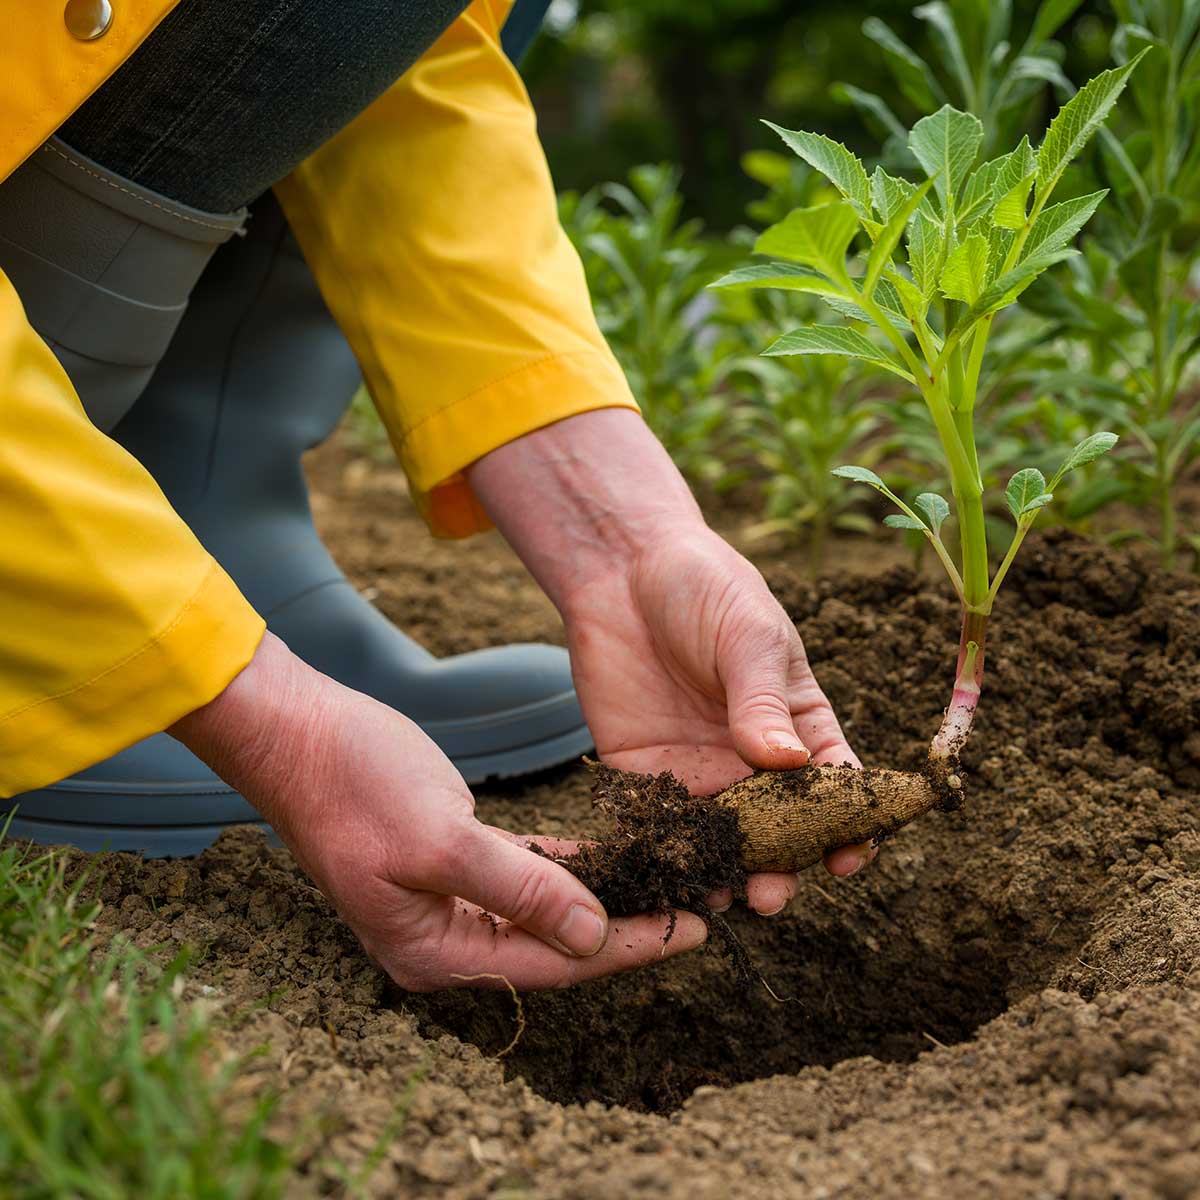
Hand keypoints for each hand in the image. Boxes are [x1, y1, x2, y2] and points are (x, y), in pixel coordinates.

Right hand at [171, 633, 705, 990]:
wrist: (294, 732)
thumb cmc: (354, 784)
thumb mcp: (441, 841)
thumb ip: (521, 889)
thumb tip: (592, 934)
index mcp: (433, 953)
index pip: (551, 963)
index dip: (624, 948)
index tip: (691, 932)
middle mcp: (442, 939)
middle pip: (553, 944)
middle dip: (623, 927)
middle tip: (695, 909)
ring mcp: (444, 902)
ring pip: (543, 909)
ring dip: (601, 894)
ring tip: (666, 882)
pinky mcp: (449, 862)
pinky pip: (522, 872)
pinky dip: (565, 864)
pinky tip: (610, 853)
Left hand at [565, 519, 875, 916]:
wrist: (624, 569)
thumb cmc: (706, 589)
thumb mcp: (747, 636)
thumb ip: (761, 701)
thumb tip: (787, 764)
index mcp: (798, 723)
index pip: (834, 784)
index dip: (848, 825)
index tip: (850, 857)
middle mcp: (753, 759)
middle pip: (777, 829)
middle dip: (780, 867)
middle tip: (772, 896)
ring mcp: (700, 770)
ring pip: (720, 839)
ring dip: (723, 871)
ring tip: (721, 895)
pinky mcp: (643, 774)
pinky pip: (657, 824)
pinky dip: (664, 854)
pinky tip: (664, 875)